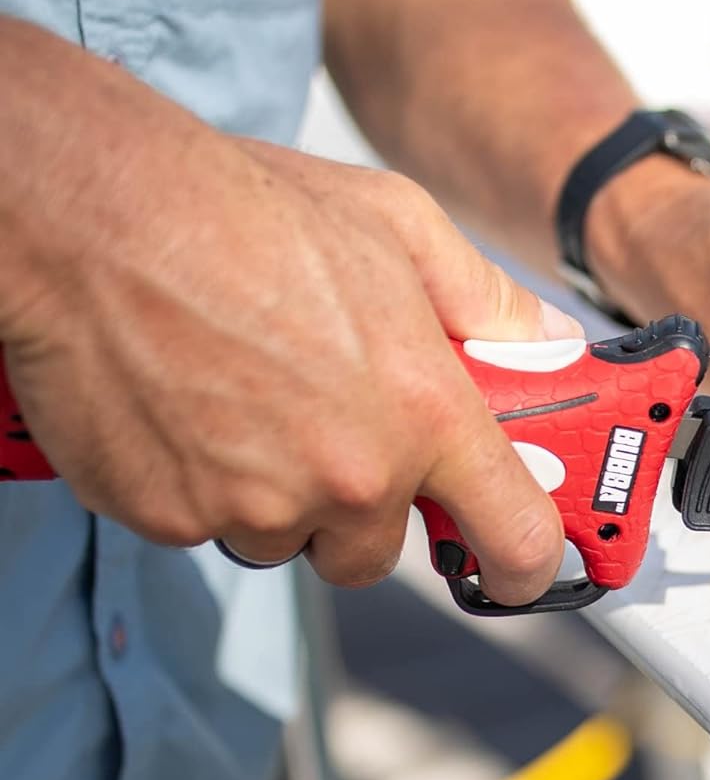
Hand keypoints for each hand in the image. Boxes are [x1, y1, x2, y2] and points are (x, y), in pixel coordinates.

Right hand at [2, 45, 579, 601]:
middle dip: (362, 510)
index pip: (514, 537)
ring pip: (286, 539)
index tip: (520, 571)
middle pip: (376, 553)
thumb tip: (544, 336)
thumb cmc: (246, 208)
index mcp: (425, 416)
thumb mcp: (399, 224)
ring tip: (246, 398)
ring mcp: (256, 506)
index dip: (527, 567)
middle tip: (332, 432)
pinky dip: (199, 483)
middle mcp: (350, 479)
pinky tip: (187, 406)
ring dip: (278, 496)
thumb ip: (484, 297)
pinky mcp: (169, 515)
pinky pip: (203, 524)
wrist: (96, 213)